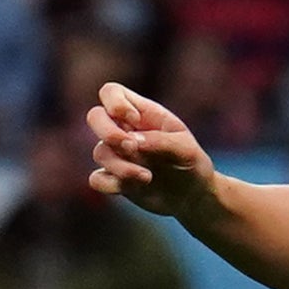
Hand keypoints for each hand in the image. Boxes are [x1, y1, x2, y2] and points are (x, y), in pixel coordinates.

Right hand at [87, 81, 221, 225]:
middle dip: (108, 132)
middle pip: (95, 116)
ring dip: (120, 166)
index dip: (115, 102)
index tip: (134, 120)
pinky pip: (96, 179)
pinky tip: (133, 187)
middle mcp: (124, 131)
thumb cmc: (191, 163)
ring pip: (100, 153)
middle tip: (131, 148)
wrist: (193, 195)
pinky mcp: (114, 178)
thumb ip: (161, 141)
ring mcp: (117, 154)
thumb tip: (131, 142)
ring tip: (147, 177)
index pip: (111, 92)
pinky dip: (110, 184)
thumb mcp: (186, 149)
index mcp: (142, 114)